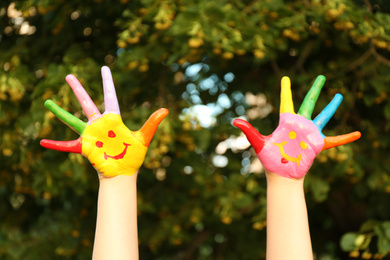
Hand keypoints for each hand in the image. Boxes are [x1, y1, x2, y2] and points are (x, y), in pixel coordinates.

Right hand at [40, 66, 168, 177]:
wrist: (124, 173)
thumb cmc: (134, 156)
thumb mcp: (144, 138)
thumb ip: (152, 123)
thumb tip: (165, 110)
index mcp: (114, 119)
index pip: (110, 96)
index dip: (107, 82)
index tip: (104, 69)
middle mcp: (99, 124)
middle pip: (87, 102)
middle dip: (78, 89)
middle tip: (68, 75)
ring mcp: (90, 135)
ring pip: (72, 120)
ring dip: (60, 112)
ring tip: (46, 102)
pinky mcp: (84, 147)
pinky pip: (67, 145)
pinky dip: (55, 145)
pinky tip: (42, 142)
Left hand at [233, 75, 360, 178]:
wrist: (281, 175)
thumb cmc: (269, 159)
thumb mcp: (258, 142)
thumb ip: (248, 130)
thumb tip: (233, 120)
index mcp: (286, 121)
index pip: (286, 101)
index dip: (286, 89)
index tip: (285, 78)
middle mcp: (299, 124)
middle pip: (309, 102)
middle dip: (316, 89)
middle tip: (322, 76)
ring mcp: (310, 133)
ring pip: (323, 116)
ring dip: (332, 106)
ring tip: (340, 95)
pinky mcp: (317, 144)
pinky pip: (335, 140)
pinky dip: (346, 137)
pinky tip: (358, 134)